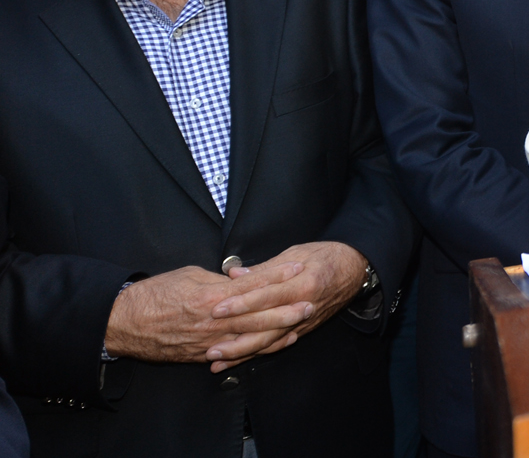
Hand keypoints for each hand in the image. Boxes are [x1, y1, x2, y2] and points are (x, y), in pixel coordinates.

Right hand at [103, 261, 312, 365]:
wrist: (123, 323)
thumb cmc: (154, 294)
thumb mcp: (190, 276)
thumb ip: (218, 280)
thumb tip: (239, 279)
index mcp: (211, 297)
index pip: (253, 284)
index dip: (277, 275)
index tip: (298, 266)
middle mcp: (214, 322)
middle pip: (258, 314)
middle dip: (287, 308)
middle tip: (310, 302)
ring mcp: (209, 342)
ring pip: (251, 337)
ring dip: (278, 331)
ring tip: (300, 323)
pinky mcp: (202, 356)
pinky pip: (236, 353)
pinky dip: (257, 348)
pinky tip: (276, 343)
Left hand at [205, 242, 369, 370]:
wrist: (357, 269)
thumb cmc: (327, 256)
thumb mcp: (298, 253)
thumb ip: (265, 268)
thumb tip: (235, 275)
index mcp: (303, 284)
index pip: (267, 296)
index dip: (241, 303)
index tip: (216, 309)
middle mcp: (303, 308)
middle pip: (266, 328)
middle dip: (236, 339)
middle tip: (209, 346)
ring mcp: (303, 322)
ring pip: (270, 343)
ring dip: (242, 353)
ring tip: (216, 360)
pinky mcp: (303, 330)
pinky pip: (277, 345)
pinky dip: (257, 354)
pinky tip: (238, 361)